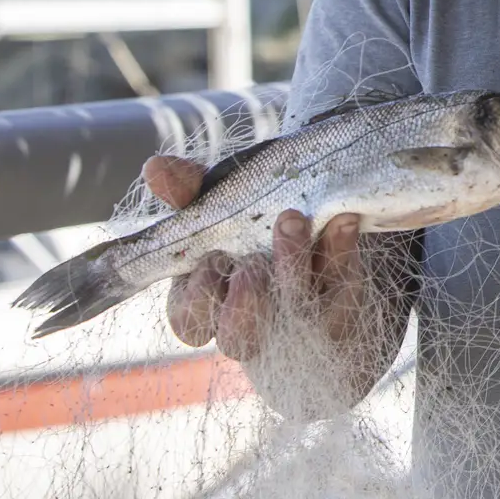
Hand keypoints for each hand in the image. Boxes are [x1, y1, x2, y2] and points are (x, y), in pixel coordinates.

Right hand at [144, 154, 393, 409]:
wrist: (319, 257)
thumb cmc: (251, 234)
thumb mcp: (220, 208)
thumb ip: (189, 191)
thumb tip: (154, 166)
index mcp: (209, 306)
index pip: (190, 321)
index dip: (198, 299)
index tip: (210, 261)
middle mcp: (251, 325)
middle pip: (239, 332)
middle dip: (245, 299)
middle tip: (252, 260)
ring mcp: (298, 321)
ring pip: (291, 315)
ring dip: (291, 266)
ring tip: (294, 222)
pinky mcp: (342, 310)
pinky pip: (345, 290)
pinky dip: (343, 251)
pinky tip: (344, 219)